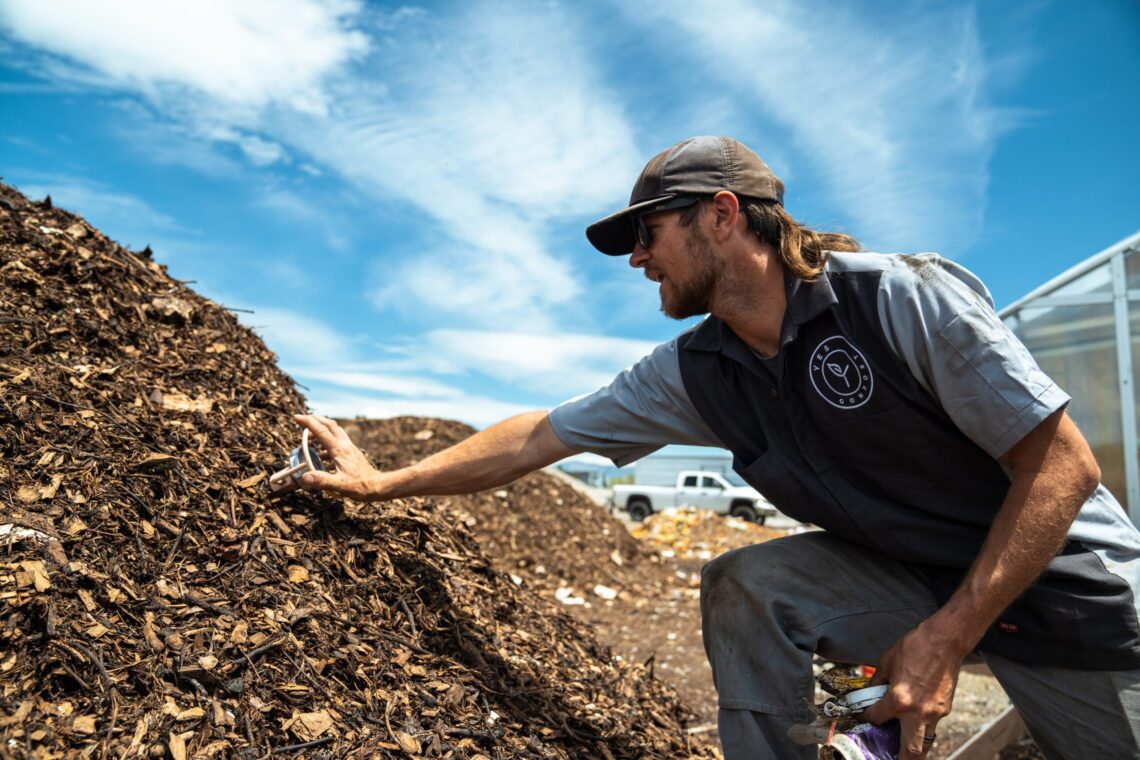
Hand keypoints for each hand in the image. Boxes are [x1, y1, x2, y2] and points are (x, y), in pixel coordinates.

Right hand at [292, 414, 379, 500]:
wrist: (378, 486)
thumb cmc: (360, 486)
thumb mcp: (339, 485)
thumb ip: (322, 480)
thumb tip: (305, 477)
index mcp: (339, 450)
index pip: (321, 431)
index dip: (308, 423)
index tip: (296, 417)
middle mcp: (345, 445)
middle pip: (330, 425)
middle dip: (316, 419)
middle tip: (303, 419)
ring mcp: (349, 448)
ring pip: (335, 431)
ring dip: (323, 429)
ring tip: (310, 436)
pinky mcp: (352, 453)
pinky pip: (338, 441)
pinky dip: (328, 442)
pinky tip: (322, 454)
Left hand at [861, 623, 963, 758]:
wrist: (945, 640)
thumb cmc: (915, 647)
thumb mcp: (887, 662)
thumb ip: (877, 682)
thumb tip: (870, 693)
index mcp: (899, 700)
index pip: (878, 718)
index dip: (867, 718)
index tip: (864, 716)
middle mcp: (918, 712)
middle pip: (911, 750)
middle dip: (902, 759)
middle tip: (891, 758)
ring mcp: (935, 713)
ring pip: (925, 740)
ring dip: (914, 746)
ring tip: (903, 747)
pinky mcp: (945, 708)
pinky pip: (932, 725)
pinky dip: (923, 726)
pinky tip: (915, 719)